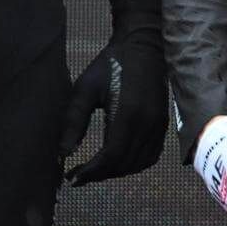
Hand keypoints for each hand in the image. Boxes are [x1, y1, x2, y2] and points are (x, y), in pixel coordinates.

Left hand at [59, 28, 166, 183]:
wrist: (143, 48)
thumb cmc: (109, 66)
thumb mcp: (85, 89)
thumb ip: (74, 121)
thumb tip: (64, 154)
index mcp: (128, 113)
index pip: (111, 156)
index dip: (92, 171)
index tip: (73, 177)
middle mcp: (148, 123)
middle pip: (125, 163)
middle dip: (100, 174)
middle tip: (78, 175)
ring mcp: (158, 124)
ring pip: (139, 163)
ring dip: (117, 171)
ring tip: (96, 169)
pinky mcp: (162, 124)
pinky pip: (151, 155)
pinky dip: (134, 164)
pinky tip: (117, 161)